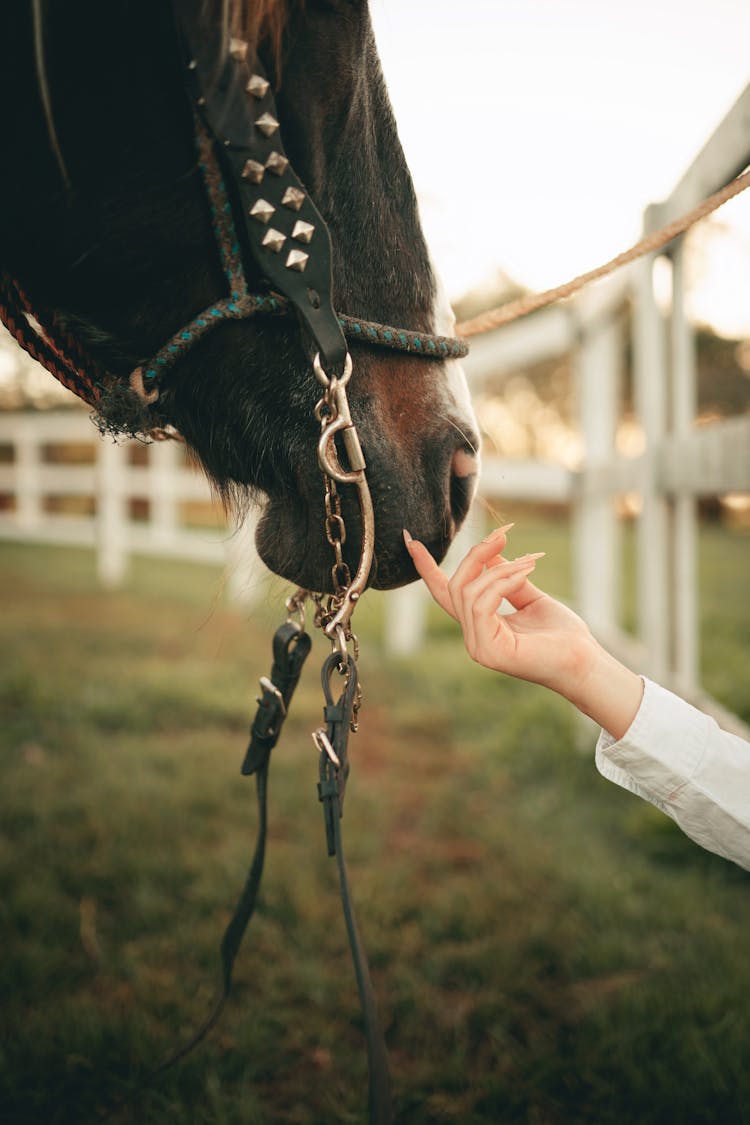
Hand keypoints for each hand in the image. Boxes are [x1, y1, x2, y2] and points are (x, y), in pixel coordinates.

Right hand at [404, 526, 643, 737]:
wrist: (585, 662)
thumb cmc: (563, 635)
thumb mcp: (531, 597)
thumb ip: (508, 578)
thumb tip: (492, 554)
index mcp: (480, 624)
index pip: (445, 594)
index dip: (427, 568)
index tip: (411, 540)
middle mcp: (473, 636)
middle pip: (456, 585)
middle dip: (477, 554)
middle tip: (505, 534)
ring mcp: (478, 646)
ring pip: (468, 592)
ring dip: (499, 569)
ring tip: (529, 562)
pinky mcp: (488, 651)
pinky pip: (481, 604)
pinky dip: (501, 582)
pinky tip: (524, 573)